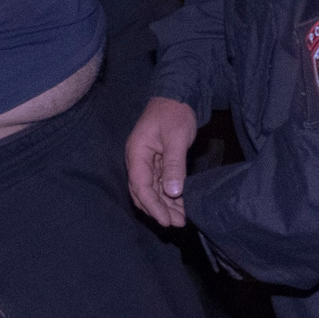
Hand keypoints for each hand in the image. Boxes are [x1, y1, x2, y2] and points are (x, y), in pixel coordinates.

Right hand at [126, 97, 199, 227]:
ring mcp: (147, 162)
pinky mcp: (157, 162)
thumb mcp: (177, 136)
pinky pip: (160, 184)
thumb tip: (173, 192)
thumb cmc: (175, 112)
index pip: (140, 185)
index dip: (153, 205)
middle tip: (178, 223)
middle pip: (143, 192)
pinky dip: (169, 196)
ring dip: (165, 205)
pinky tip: (181, 205)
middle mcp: (138, 160)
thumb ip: (174, 164)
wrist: (178, 94)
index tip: (166, 220)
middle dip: (159, 209)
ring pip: (152, 190)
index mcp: (137, 152)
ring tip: (182, 219)